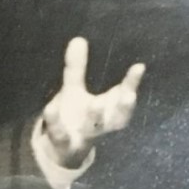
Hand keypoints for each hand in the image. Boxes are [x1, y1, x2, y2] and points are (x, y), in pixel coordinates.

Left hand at [42, 37, 144, 167]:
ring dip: (95, 117)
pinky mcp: (64, 143)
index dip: (132, 84)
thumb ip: (77, 68)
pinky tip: (49, 107)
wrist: (61, 148)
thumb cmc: (75, 115)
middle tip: (129, 94)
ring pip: (93, 128)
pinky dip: (56, 121)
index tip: (138, 67)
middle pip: (117, 118)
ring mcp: (83, 135)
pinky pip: (61, 133)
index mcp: (107, 109)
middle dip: (124, 107)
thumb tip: (78, 39)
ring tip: (93, 104)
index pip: (124, 97)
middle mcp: (100, 123)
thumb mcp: (74, 89)